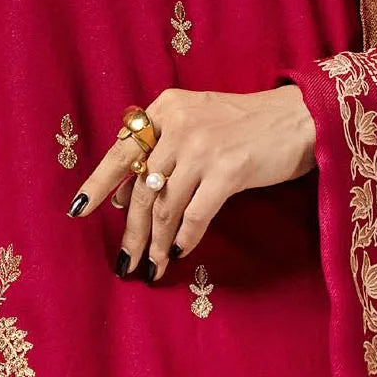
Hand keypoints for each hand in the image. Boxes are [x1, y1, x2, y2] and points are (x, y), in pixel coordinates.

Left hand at [67, 86, 316, 282]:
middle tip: (124, 262)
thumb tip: (119, 199)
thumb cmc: (244, 127)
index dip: (98, 184)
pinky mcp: (228, 169)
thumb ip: (159, 154)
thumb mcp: (195, 125)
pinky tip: (177, 252)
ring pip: (164, 206)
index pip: (121, 151)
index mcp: (165, 109)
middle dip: (130, 232)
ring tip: (152, 267)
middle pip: (140, 188)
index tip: (77, 211)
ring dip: (156, 243)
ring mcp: (203, 147)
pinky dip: (183, 237)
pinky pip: (195, 215)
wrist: (300, 119)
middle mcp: (179, 124)